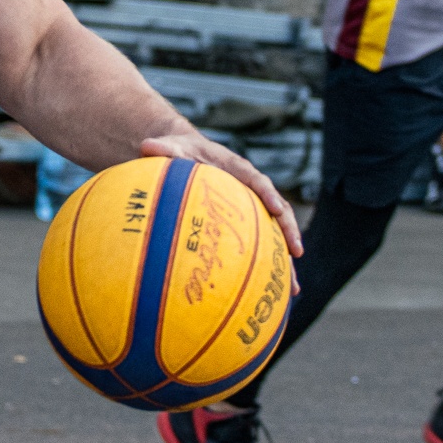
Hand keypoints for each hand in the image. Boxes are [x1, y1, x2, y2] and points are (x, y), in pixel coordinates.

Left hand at [140, 132, 303, 277]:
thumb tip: (146, 147)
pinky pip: (258, 246)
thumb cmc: (177, 152)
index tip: (276, 209)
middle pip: (277, 210)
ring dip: (284, 260)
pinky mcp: (243, 224)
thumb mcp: (170, 148)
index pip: (257, 181)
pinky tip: (267, 296)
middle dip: (288, 231)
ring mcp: (249, 208)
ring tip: (293, 290)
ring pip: (273, 234)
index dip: (269, 194)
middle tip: (296, 253)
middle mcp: (249, 189)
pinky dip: (264, 268)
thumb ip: (163, 149)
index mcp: (236, 168)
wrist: (184, 156)